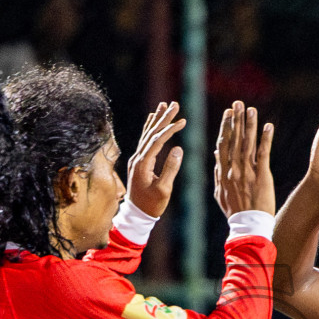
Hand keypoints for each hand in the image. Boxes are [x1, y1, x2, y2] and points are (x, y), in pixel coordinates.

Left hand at [127, 101, 186, 217]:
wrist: (137, 214)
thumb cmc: (152, 204)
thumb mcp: (163, 189)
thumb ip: (170, 168)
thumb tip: (178, 149)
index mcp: (143, 164)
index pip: (157, 141)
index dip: (170, 129)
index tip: (182, 121)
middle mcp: (137, 158)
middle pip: (151, 133)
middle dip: (163, 118)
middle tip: (174, 104)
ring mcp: (136, 159)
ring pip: (147, 134)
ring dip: (156, 119)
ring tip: (163, 105)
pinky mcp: (138, 161)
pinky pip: (144, 140)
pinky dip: (150, 128)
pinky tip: (153, 119)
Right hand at [213, 101, 275, 217]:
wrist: (248, 226)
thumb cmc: (235, 212)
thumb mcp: (220, 193)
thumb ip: (218, 173)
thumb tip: (216, 153)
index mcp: (224, 172)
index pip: (224, 145)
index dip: (226, 127)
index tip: (228, 113)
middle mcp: (234, 169)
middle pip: (234, 140)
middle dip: (236, 120)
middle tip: (238, 104)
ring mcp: (248, 172)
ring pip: (247, 144)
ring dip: (249, 125)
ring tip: (251, 109)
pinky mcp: (262, 176)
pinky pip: (263, 154)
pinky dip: (265, 139)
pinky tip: (268, 126)